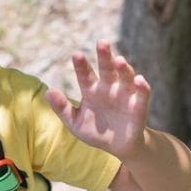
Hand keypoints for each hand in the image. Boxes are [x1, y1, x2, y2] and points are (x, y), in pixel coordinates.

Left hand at [45, 39, 150, 159]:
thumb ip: (62, 108)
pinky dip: (142, 87)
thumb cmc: (96, 132)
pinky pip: (142, 95)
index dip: (81, 65)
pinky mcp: (139, 107)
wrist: (118, 147)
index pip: (85, 75)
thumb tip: (48, 91)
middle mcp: (109, 88)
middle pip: (107, 69)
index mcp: (91, 90)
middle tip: (102, 42)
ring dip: (124, 69)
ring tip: (119, 61)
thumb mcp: (75, 123)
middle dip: (105, 56)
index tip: (77, 55)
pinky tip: (139, 80)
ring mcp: (125, 95)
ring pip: (125, 78)